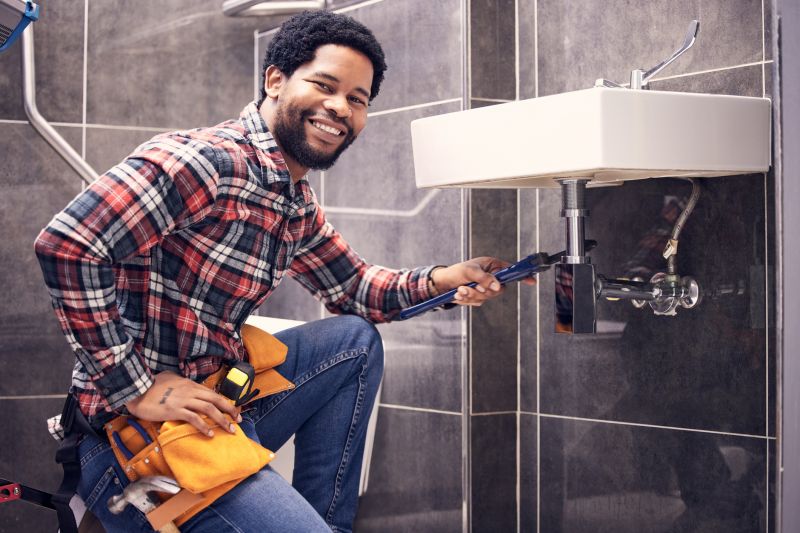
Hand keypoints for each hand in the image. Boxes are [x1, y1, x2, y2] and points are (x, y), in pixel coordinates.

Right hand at [125, 371, 240, 436]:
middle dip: (230, 410)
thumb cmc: (151, 385)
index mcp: (190, 384)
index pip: (213, 393)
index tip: (233, 410)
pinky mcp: (175, 410)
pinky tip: (210, 433)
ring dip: (222, 420)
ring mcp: (183, 400)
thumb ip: (181, 383)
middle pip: (216, 400)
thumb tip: (189, 387)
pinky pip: (194, 418)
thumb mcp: (170, 378)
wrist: (136, 389)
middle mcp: (190, 391)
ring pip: (209, 409)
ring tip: (230, 429)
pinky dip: (204, 426)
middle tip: (239, 420)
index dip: (225, 402)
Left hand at [431, 256, 535, 306]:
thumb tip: (498, 287)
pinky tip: (458, 294)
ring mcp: (486, 288)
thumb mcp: (469, 271)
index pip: (511, 271)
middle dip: (481, 291)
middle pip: (499, 290)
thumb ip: (484, 278)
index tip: (532, 281)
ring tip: (459, 290)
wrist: (442, 283)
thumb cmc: (456, 272)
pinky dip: (467, 300)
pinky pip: (478, 302)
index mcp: (493, 266)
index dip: (522, 276)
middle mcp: (492, 277)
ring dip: (471, 295)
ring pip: (487, 298)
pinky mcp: (479, 297)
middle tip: (466, 288)